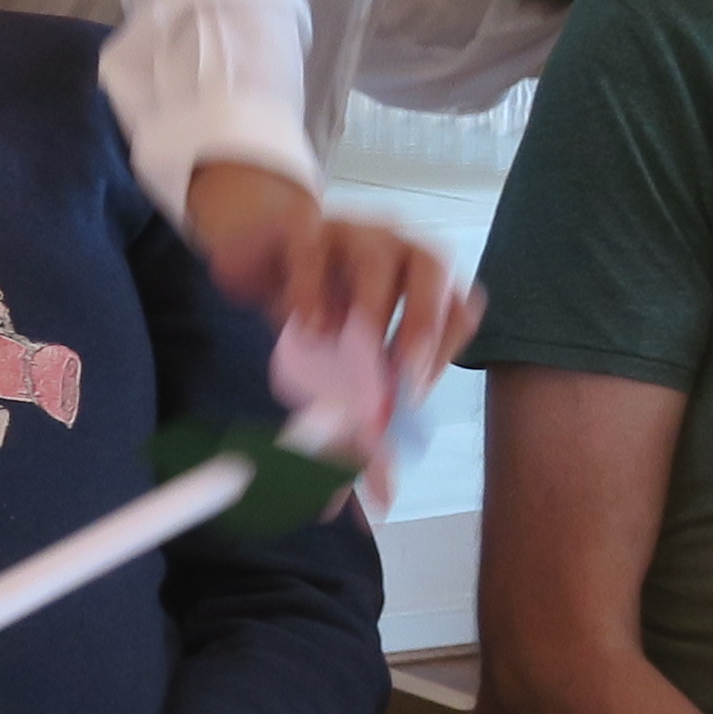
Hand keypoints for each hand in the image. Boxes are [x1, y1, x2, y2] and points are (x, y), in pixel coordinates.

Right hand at [179, 159, 476, 399]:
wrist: (254, 245)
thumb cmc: (314, 304)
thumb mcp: (343, 357)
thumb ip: (365, 413)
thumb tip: (382, 489)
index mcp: (423, 278)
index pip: (458, 308)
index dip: (443, 352)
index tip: (411, 394)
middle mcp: (398, 245)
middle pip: (432, 266)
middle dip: (421, 324)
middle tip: (400, 378)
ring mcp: (352, 228)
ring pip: (376, 258)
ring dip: (367, 311)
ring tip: (345, 353)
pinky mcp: (301, 224)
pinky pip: (312, 252)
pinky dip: (310, 293)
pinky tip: (304, 329)